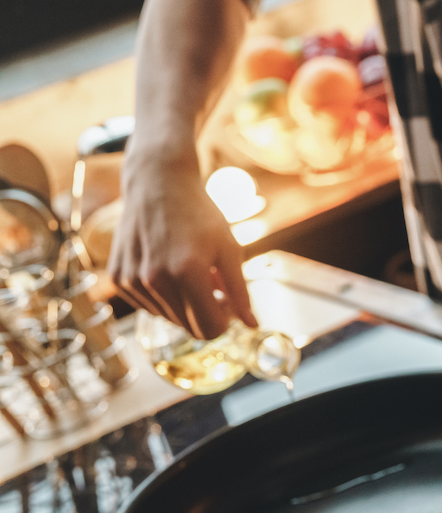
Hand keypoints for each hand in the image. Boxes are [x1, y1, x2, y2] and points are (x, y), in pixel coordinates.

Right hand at [109, 151, 256, 339]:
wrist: (157, 183)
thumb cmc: (200, 215)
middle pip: (190, 328)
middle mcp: (155, 280)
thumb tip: (252, 326)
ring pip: (170, 319)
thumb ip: (240, 292)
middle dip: (206, 312)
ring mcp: (132, 281)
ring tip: (190, 270)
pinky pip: (150, 307)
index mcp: (187, 272)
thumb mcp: (229, 249)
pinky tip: (167, 268)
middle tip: (213, 285)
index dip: (224, 321)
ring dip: (185, 303)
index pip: (210, 330)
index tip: (227, 302)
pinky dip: (164, 296)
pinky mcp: (118, 279)